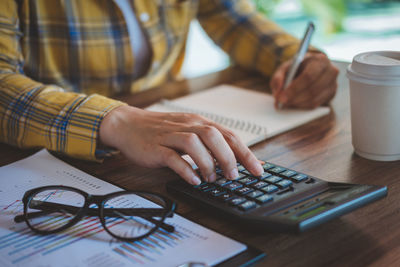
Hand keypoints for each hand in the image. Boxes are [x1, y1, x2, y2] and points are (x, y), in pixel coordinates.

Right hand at [99, 105, 263, 184]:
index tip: (258, 169)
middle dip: (229, 157)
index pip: (228, 134)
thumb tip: (234, 161)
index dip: (245, 152)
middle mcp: (187, 125)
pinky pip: (172, 157)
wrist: (128, 124)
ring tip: (212, 179)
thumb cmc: (161, 131)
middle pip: (214, 136)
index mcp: (198, 122)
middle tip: (234, 175)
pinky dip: (186, 169)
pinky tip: (193, 179)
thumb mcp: (188, 132)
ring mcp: (170, 135)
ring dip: (208, 163)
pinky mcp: (156, 147)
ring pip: (194, 144)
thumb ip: (208, 144)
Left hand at [270, 52, 338, 108]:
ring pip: (315, 99)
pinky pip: (317, 104)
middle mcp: (331, 71)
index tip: (282, 97)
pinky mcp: (331, 94)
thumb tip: (277, 93)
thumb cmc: (296, 68)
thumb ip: (278, 78)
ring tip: (286, 103)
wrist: (309, 69)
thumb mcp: (284, 68)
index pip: (308, 76)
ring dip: (298, 104)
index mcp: (320, 60)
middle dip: (295, 98)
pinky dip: (303, 106)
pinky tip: (294, 104)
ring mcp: (333, 84)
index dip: (294, 89)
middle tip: (282, 103)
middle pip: (312, 89)